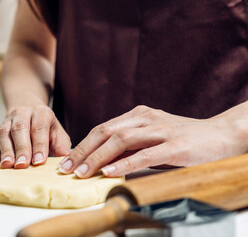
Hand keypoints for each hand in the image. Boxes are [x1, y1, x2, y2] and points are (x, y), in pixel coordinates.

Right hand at [0, 105, 71, 168]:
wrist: (28, 112)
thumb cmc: (46, 129)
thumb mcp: (58, 133)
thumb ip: (61, 145)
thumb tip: (64, 159)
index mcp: (41, 113)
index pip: (39, 128)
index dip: (39, 145)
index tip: (39, 161)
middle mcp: (23, 114)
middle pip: (20, 129)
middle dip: (21, 148)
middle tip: (22, 165)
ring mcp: (7, 122)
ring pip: (4, 133)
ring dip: (6, 150)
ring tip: (7, 165)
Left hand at [59, 105, 247, 177]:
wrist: (222, 135)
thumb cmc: (184, 140)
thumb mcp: (153, 139)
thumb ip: (131, 146)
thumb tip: (103, 162)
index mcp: (138, 115)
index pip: (102, 129)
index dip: (82, 145)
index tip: (67, 162)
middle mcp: (146, 118)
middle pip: (105, 132)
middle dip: (83, 151)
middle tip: (67, 169)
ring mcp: (160, 130)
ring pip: (121, 141)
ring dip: (98, 157)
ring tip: (82, 173)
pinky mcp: (175, 145)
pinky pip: (145, 154)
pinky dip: (124, 163)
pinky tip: (109, 172)